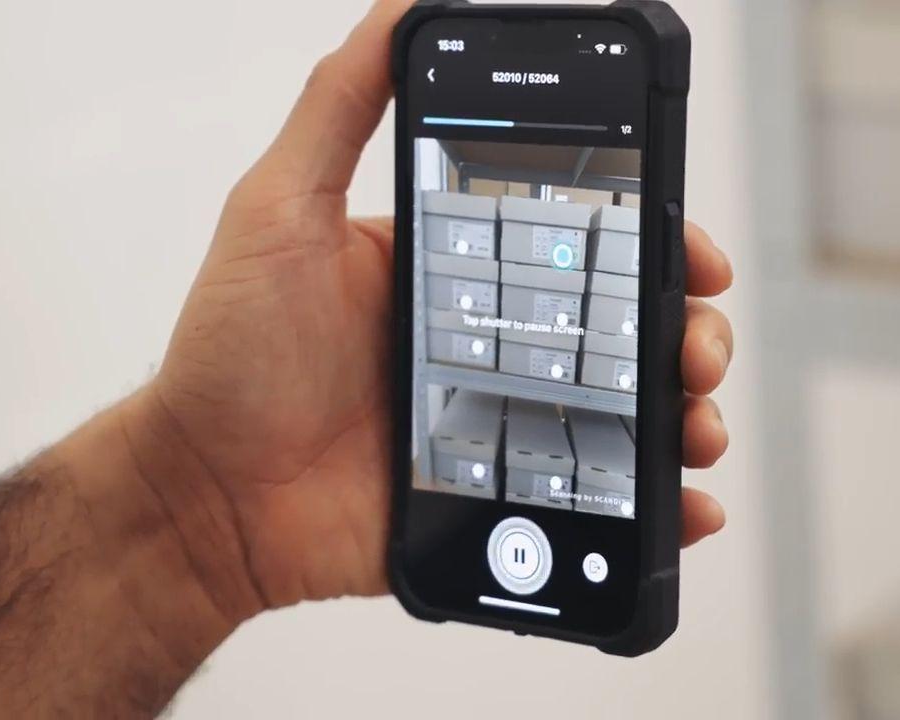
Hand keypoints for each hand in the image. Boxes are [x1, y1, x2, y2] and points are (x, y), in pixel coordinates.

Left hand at [152, 0, 732, 610]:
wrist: (205, 495)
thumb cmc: (230, 352)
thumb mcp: (279, 207)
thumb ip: (340, 105)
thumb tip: (402, 4)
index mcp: (451, 267)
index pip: (572, 236)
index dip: (644, 238)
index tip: (688, 250)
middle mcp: (482, 341)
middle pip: (616, 326)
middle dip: (680, 330)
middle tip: (694, 347)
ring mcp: (491, 422)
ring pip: (622, 411)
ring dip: (682, 412)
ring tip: (693, 425)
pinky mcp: (490, 495)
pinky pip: (591, 496)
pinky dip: (653, 504)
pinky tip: (684, 504)